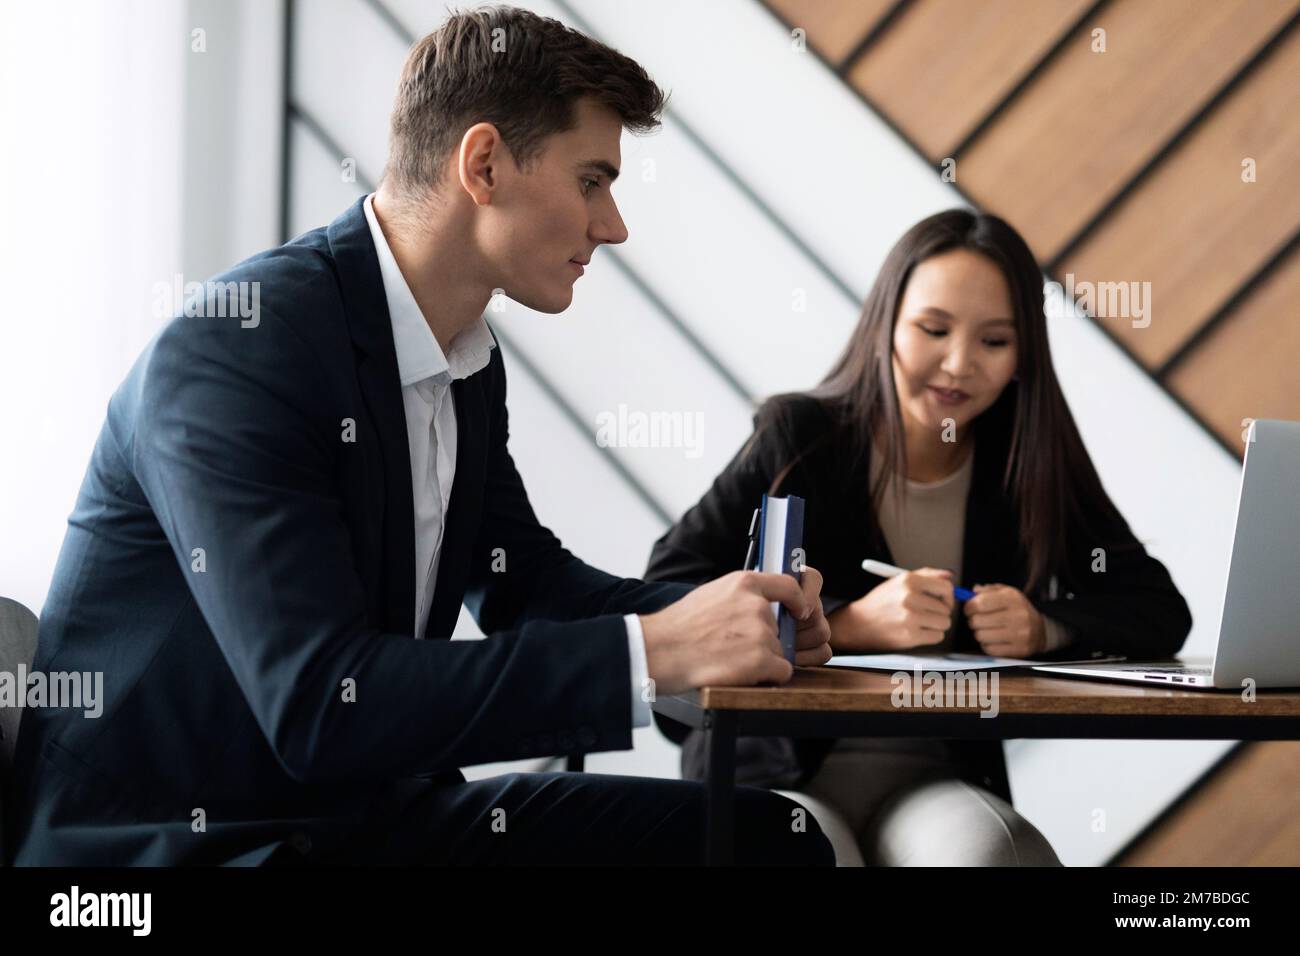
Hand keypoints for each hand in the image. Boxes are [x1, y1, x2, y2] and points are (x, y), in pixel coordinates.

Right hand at [640, 566, 830, 694]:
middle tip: (736, 648)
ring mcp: (761, 632)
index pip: (789, 586)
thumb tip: (762, 605)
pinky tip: (739, 672)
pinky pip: (781, 672)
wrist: (660, 651)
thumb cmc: (679, 628)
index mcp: (744, 583)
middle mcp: (756, 605)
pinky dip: (766, 677)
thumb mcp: (712, 594)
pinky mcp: (761, 659)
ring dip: (762, 661)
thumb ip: (741, 596)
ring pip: (780, 652)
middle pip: (782, 628)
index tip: (799, 612)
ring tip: (729, 659)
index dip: (798, 602)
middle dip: (766, 642)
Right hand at [826, 567, 954, 651]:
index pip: (946, 587)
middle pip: (946, 608)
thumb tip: (950, 576)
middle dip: (940, 612)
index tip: (941, 600)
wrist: (859, 622)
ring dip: (936, 624)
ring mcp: (910, 617)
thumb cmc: (881, 601)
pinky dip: (931, 635)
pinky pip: (937, 636)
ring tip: (922, 622)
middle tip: (927, 613)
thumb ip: (927, 575)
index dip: (948, 596)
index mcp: (909, 580)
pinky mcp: (910, 636)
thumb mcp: (899, 581)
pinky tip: (918, 631)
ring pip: (944, 623)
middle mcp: (910, 597)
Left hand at [963, 583, 1045, 656]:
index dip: (968, 607)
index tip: (969, 609)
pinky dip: (986, 644)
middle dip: (972, 620)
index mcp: (1012, 598)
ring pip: (980, 636)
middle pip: (977, 621)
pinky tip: (992, 639)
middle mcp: (1018, 615)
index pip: (979, 604)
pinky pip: (989, 649)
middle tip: (976, 619)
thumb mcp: (1005, 593)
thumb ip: (986, 590)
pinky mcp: (1019, 649)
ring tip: (985, 629)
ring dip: (978, 633)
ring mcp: (1019, 634)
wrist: (1039, 630)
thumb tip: (970, 593)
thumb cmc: (1016, 609)